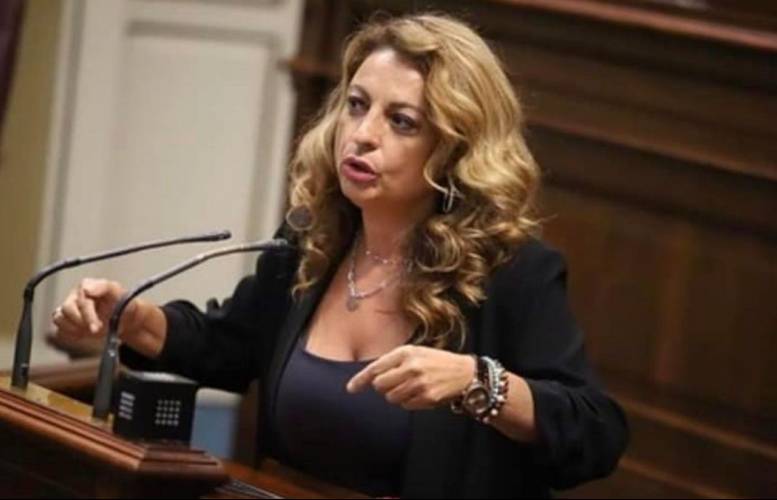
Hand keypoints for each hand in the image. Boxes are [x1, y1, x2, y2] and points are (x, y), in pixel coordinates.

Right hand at [51, 278, 165, 357]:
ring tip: (92, 330)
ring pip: (60, 319)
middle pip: (67, 308)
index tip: (95, 321)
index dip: (87, 311)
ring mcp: (69, 310)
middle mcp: (75, 296)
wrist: (125, 320)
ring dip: (76, 328)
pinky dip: (72, 335)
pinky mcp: (67, 323)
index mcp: (87, 286)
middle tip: (97, 328)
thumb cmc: (123, 304)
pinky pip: (60, 331)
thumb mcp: (119, 293)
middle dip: (83, 321)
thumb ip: (103, 287)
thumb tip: (86, 289)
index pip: (80, 295)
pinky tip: (85, 334)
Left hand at [346, 345, 475, 409]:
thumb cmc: (435, 361)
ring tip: (411, 387)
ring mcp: (419, 383)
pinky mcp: (426, 397)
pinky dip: (409, 402)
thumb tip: (370, 379)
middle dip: (384, 387)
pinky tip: (421, 393)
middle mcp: (411, 366)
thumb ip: (393, 362)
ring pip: (391, 397)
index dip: (360, 379)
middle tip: (396, 382)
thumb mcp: (415, 353)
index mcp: (406, 352)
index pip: (376, 368)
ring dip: (396, 395)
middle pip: (380, 385)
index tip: (350, 389)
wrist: (464, 372)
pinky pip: (405, 405)